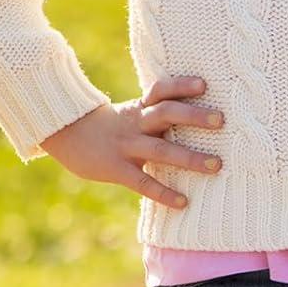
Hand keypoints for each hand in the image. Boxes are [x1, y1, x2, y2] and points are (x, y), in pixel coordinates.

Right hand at [40, 75, 224, 209]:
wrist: (66, 135)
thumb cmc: (114, 127)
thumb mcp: (134, 115)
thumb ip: (161, 116)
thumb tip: (203, 118)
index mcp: (140, 108)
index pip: (161, 91)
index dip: (181, 86)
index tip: (204, 84)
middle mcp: (135, 124)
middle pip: (166, 114)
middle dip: (194, 116)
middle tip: (221, 120)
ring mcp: (126, 146)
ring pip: (161, 150)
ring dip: (190, 158)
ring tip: (217, 165)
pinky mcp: (117, 169)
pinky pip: (143, 183)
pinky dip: (164, 193)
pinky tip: (184, 202)